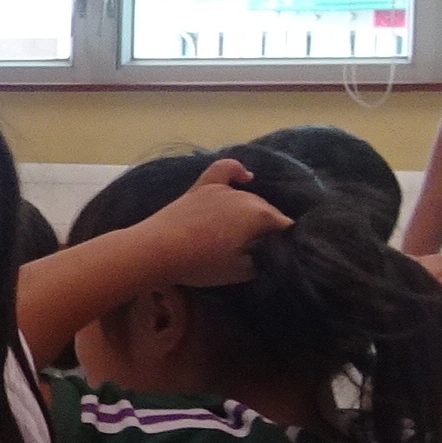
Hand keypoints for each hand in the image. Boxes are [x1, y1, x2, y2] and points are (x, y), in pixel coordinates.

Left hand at [144, 156, 291, 286]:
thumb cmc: (200, 264)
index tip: (280, 254)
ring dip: (251, 213)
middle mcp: (245, 197)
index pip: (285, 226)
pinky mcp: (200, 187)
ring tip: (245, 234)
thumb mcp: (240, 272)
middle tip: (260, 250)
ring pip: (248, 198)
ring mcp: (221, 189)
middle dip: (268, 229)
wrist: (155, 250)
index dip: (286, 242)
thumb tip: (269, 253)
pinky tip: (245, 176)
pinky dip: (235, 170)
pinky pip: (222, 170)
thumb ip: (262, 260)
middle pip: (267, 212)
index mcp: (259, 215)